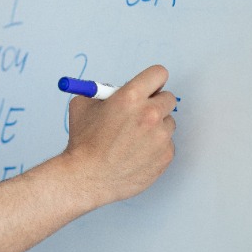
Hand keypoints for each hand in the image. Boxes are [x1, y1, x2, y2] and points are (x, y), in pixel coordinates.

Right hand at [62, 64, 176, 206]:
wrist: (87, 177)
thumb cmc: (84, 143)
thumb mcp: (83, 106)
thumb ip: (103, 94)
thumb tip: (116, 90)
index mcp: (131, 96)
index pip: (158, 74)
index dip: (152, 80)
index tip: (148, 87)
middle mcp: (150, 114)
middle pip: (168, 98)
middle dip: (155, 103)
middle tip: (141, 113)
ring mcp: (160, 136)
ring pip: (168, 123)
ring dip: (156, 127)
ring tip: (133, 139)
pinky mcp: (166, 156)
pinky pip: (167, 145)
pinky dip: (155, 147)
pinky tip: (135, 153)